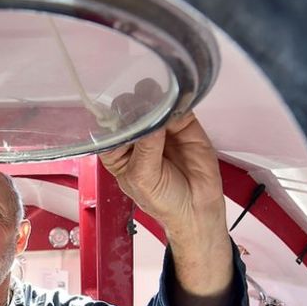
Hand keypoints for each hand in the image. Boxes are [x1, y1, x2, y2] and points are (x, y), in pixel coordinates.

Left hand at [98, 111, 226, 242]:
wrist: (198, 209)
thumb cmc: (163, 201)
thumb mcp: (144, 179)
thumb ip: (145, 149)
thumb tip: (151, 121)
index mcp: (118, 152)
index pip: (108, 129)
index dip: (110, 119)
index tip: (116, 115)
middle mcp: (136, 138)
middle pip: (128, 111)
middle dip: (131, 106)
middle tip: (138, 107)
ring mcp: (159, 128)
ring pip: (151, 103)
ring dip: (150, 96)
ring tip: (154, 101)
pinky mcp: (182, 123)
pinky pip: (176, 105)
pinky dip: (173, 100)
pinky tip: (171, 102)